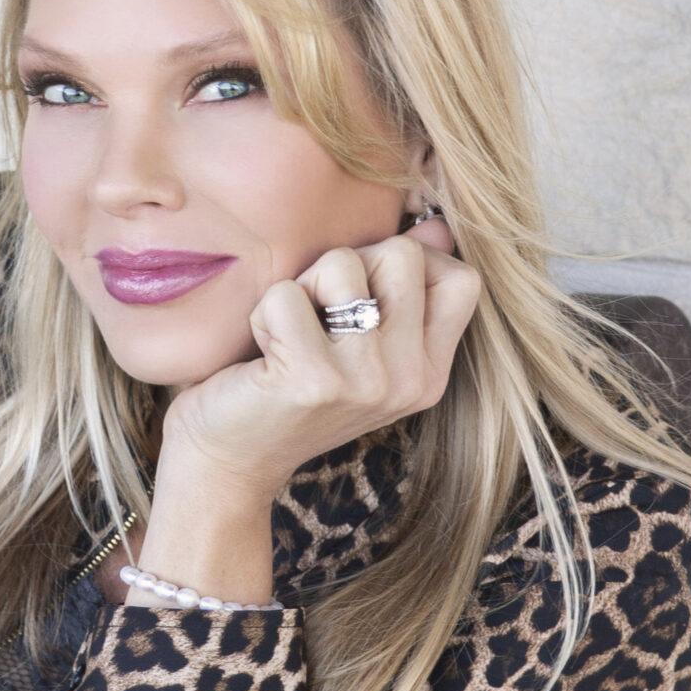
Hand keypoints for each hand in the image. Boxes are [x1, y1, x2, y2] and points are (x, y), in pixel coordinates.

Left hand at [160, 216, 477, 497]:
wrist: (229, 464)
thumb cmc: (286, 389)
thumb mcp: (358, 342)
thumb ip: (402, 287)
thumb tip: (436, 226)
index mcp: (430, 373)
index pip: (461, 279)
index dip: (410, 263)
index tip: (365, 295)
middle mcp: (410, 381)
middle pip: (402, 254)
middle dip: (347, 266)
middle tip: (317, 314)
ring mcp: (367, 383)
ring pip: (342, 263)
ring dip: (302, 287)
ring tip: (288, 336)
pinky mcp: (315, 381)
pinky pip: (287, 294)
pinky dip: (264, 313)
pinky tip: (263, 356)